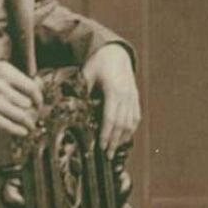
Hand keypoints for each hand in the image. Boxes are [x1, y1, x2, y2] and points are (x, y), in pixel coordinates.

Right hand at [0, 61, 42, 136]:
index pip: (31, 87)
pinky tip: (22, 131)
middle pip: (26, 103)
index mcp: (4, 71)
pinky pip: (8, 125)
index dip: (39, 98)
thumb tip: (40, 87)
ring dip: (28, 122)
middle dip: (31, 111)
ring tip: (30, 125)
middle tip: (33, 115)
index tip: (39, 104)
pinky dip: (18, 130)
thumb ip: (18, 78)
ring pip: (20, 115)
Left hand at [82, 43, 140, 157]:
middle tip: (108, 155)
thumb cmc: (98, 64)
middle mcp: (125, 94)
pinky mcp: (135, 97)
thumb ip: (81, 91)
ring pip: (130, 122)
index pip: (111, 117)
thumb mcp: (86, 74)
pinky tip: (124, 138)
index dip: (107, 134)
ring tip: (115, 150)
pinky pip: (135, 116)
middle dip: (115, 141)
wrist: (116, 53)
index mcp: (113, 90)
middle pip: (122, 123)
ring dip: (123, 138)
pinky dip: (131, 129)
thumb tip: (71, 108)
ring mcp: (132, 96)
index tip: (102, 146)